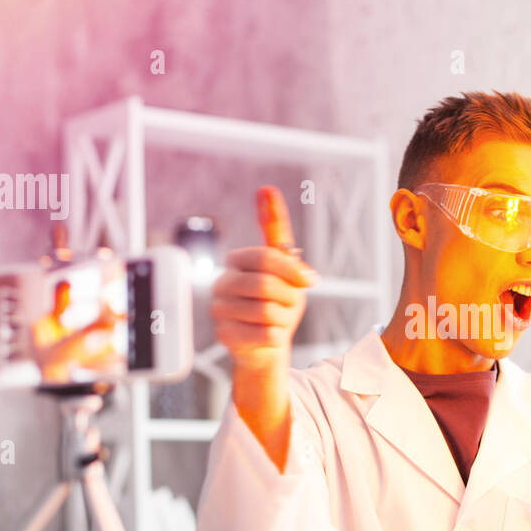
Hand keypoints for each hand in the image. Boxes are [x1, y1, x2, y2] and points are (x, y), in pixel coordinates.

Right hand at [211, 186, 319, 374]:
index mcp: (236, 260)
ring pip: (267, 312)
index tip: (311, 280)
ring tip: (279, 319)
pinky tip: (271, 334)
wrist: (266, 342)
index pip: (266, 257)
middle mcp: (221, 282)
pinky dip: (277, 336)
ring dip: (284, 318)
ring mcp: (219, 310)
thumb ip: (278, 235)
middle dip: (289, 297)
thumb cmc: (278, 300)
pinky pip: (264, 334)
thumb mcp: (285, 266)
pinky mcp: (224, 335)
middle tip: (293, 304)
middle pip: (265, 285)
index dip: (293, 270)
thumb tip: (266, 189)